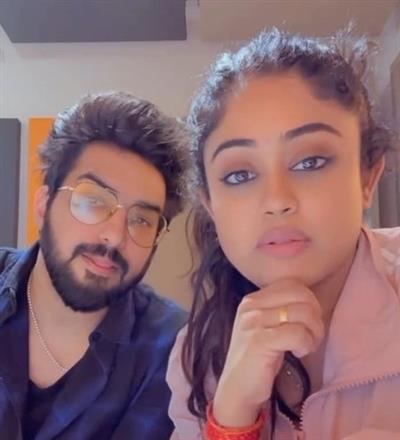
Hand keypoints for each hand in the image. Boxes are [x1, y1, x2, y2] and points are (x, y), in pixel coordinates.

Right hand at [213, 278, 323, 427]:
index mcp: (252, 299)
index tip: (307, 324)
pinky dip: (306, 344)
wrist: (237, 389)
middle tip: (312, 337)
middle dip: (316, 317)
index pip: (292, 285)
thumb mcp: (265, 326)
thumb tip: (311, 301)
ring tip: (306, 346)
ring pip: (303, 313)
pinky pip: (298, 333)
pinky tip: (298, 353)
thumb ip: (280, 309)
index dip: (309, 302)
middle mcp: (250, 306)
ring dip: (313, 333)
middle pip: (301, 295)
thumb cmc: (258, 358)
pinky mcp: (259, 341)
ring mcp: (253, 322)